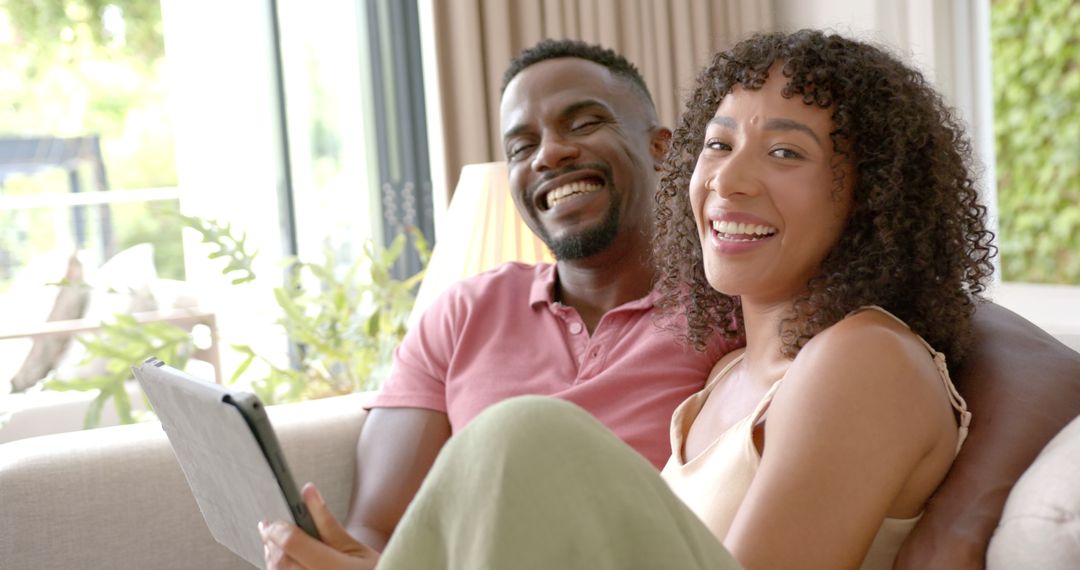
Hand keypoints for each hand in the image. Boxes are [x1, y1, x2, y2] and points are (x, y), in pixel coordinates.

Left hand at [260, 483, 379, 569]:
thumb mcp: (357, 548)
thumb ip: (327, 521)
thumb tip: (308, 492)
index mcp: (334, 568)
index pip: (292, 542)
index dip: (277, 528)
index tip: (271, 521)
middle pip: (279, 560)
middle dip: (271, 542)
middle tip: (270, 528)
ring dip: (272, 558)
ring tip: (276, 545)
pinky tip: (286, 564)